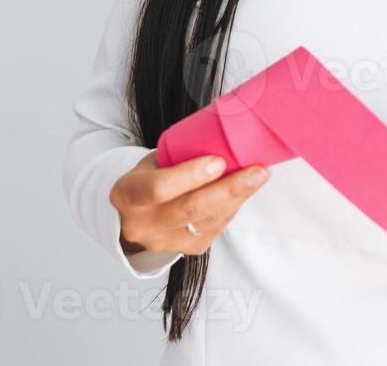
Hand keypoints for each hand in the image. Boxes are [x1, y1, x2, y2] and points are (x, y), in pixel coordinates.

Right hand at [110, 150, 269, 257]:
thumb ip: (179, 157)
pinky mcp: (186, 251)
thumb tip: (224, 137)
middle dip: (229, 188)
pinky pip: (215, 229)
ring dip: (238, 198)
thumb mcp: (151, 163)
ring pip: (208, 222)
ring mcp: (163, 242)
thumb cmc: (148, 178)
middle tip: (256, 171)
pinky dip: (232, 209)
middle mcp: (142, 224)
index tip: (219, 161)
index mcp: (128, 195)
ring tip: (258, 177)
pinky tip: (243, 193)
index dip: (191, 176)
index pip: (159, 188)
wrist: (134, 215)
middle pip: (191, 209)